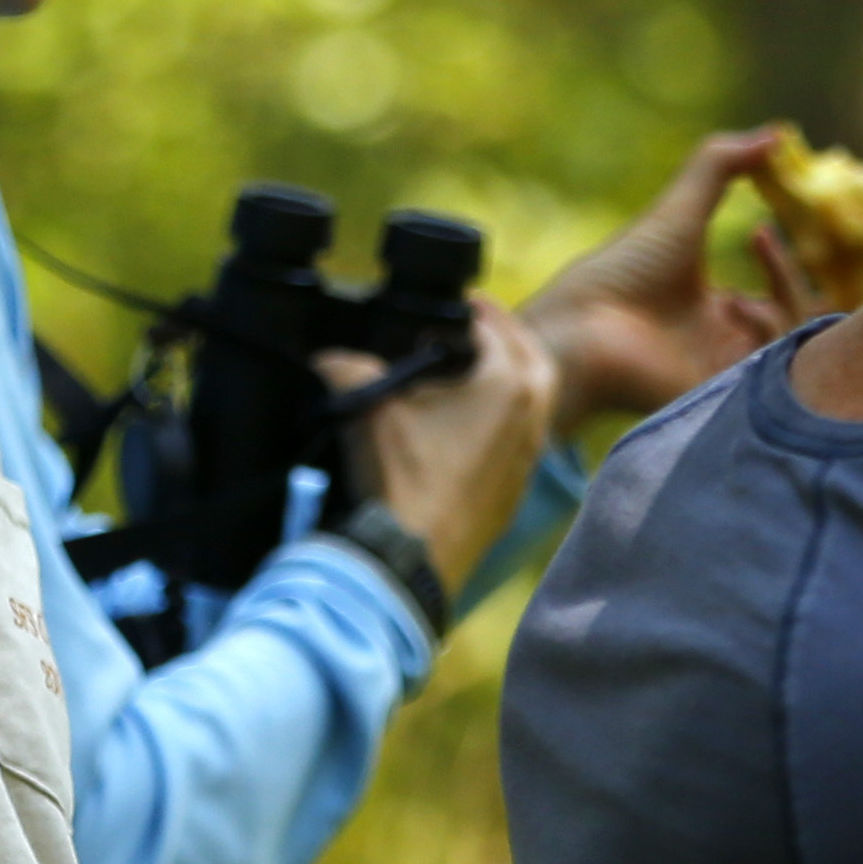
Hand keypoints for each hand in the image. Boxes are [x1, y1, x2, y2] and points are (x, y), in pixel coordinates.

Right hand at [347, 299, 562, 589]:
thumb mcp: (369, 408)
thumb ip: (349, 368)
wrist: (413, 556)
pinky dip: (505, 424)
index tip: (454, 307)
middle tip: (480, 329)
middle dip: (509, 338)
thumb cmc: (401, 473)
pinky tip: (471, 428)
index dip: (470, 313)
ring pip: (534, 404)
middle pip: (533, 359)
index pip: (495, 329)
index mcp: (508, 383)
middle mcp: (531, 416)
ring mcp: (528, 458)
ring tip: (475, 375)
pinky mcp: (516, 492)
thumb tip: (328, 357)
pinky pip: (521, 443)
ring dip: (513, 381)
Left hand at [518, 130, 819, 424]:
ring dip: (781, 307)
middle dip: (800, 291)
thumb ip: (722, 165)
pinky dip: (766, 327)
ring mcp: (725, 372)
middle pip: (793, 326)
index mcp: (709, 311)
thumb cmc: (623, 269)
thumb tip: (777, 133)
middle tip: (780, 260)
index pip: (773, 298)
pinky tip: (730, 306)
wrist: (585, 326)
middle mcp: (722, 344)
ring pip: (792, 345)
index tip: (759, 231)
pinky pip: (776, 365)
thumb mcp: (679, 208)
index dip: (780, 265)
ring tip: (735, 296)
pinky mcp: (727, 395)